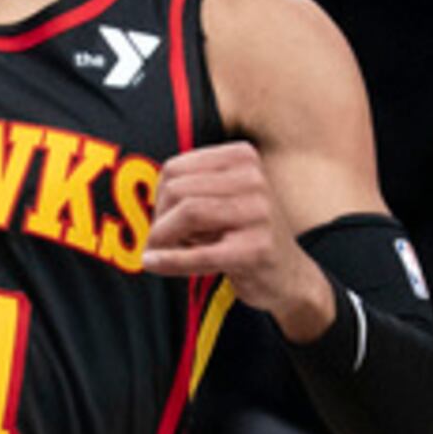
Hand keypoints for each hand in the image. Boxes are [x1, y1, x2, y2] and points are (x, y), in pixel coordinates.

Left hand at [141, 142, 331, 334]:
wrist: (290, 276)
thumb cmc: (245, 234)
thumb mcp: (222, 199)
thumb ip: (187, 189)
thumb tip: (142, 198)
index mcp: (242, 157)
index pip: (174, 169)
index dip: (158, 198)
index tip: (162, 220)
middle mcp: (254, 178)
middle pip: (177, 191)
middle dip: (158, 220)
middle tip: (159, 242)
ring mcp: (259, 212)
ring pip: (186, 214)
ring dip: (162, 239)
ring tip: (160, 253)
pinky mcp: (257, 249)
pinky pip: (199, 253)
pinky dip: (169, 260)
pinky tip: (153, 264)